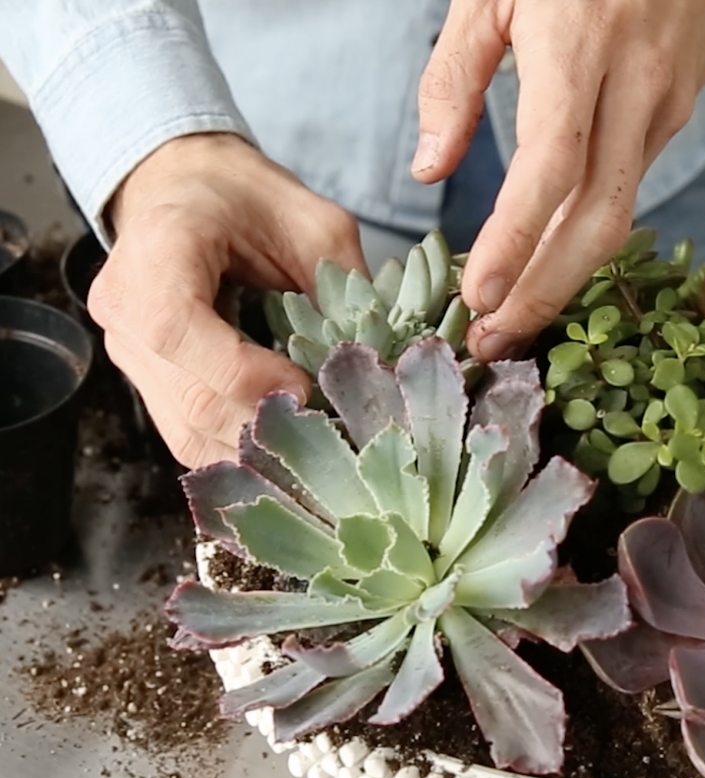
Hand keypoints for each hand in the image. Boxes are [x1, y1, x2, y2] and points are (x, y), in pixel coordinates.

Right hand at [89, 133, 367, 467]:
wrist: (182, 193)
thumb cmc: (244, 199)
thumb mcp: (310, 220)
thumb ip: (343, 282)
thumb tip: (375, 357)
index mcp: (155, 250)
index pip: (174, 328)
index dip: (241, 372)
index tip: (302, 385)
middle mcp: (124, 310)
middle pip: (190, 399)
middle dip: (267, 422)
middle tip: (329, 424)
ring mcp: (129, 355)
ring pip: (189, 433)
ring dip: (260, 449)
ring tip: (317, 441)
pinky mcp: (148, 386)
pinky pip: (191, 439)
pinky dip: (243, 451)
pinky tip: (288, 444)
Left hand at [413, 0, 704, 358]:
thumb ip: (454, 77)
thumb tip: (429, 169)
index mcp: (579, 44)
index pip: (551, 169)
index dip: (516, 241)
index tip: (479, 296)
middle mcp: (635, 82)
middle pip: (598, 219)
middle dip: (545, 293)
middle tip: (493, 341)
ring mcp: (667, 100)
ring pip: (619, 214)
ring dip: (564, 276)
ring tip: (511, 314)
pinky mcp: (679, 109)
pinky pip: (630, 183)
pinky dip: (585, 231)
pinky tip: (549, 255)